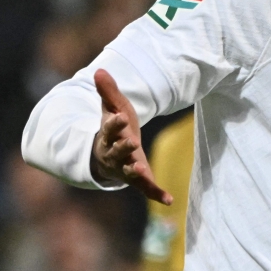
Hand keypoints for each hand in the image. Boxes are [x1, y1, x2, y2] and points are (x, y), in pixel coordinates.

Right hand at [91, 69, 172, 204]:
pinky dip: (157, 194)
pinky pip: (146, 188)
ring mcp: (125, 168)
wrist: (107, 154)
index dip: (114, 123)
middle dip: (124, 147)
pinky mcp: (138, 178)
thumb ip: (108, 91)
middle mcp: (114, 154)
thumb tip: (99, 70)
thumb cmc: (114, 127)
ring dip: (136, 171)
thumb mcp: (112, 108)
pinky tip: (170, 200)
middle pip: (118, 151)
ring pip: (129, 171)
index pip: (110, 128)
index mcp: (108, 135)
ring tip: (143, 170)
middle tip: (132, 142)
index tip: (120, 116)